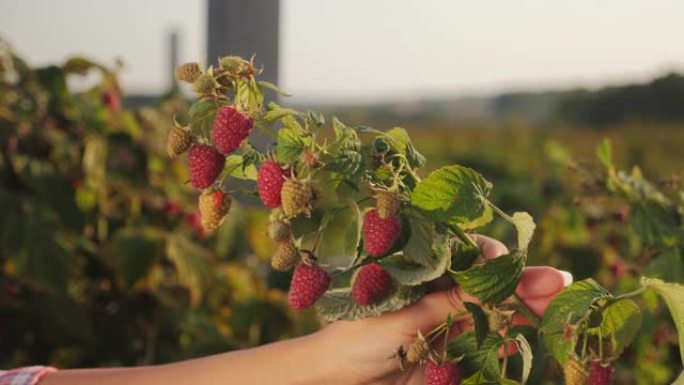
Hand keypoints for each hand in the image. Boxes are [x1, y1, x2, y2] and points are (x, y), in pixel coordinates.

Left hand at [314, 235, 571, 384]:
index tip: (513, 265)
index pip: (465, 252)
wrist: (337, 382)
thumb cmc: (357, 339)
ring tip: (559, 307)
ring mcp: (447, 319)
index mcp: (420, 269)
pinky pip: (487, 340)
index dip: (494, 257)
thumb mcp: (406, 318)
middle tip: (560, 284)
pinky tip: (531, 334)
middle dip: (522, 282)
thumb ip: (454, 301)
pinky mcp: (453, 349)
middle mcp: (438, 289)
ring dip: (525, 308)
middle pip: (488, 281)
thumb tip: (503, 275)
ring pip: (494, 309)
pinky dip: (509, 338)